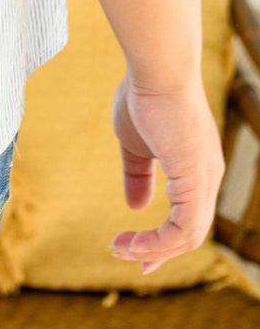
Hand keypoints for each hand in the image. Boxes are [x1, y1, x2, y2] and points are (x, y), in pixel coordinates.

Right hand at [107, 72, 224, 273]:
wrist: (157, 69)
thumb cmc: (144, 95)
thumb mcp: (135, 143)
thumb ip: (137, 174)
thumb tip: (135, 207)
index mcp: (197, 166)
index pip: (189, 215)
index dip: (163, 238)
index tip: (132, 248)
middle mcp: (209, 176)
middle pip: (192, 232)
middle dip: (159, 252)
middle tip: (129, 260)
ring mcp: (206, 179)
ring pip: (188, 236)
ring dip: (153, 250)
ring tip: (120, 249)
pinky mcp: (195, 179)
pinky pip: (183, 229)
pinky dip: (158, 242)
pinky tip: (132, 241)